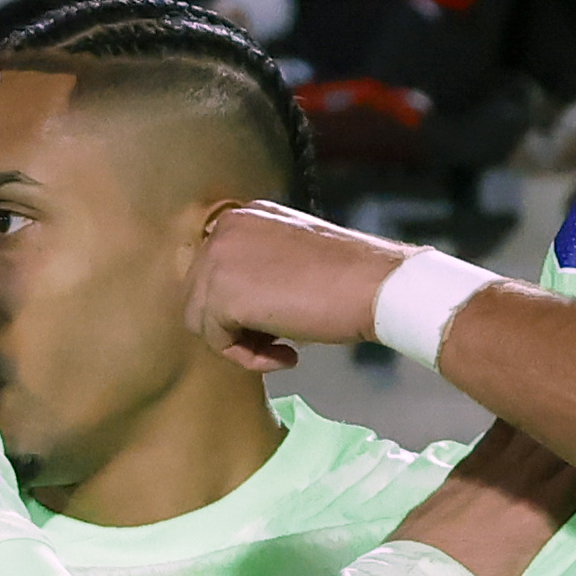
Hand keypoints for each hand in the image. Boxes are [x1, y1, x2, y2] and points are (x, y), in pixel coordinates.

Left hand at [190, 195, 418, 364]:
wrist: (375, 284)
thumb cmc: (349, 277)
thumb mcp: (291, 257)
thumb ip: (257, 268)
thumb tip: (234, 306)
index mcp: (244, 217)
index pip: (214, 271)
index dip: (237, 305)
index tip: (271, 319)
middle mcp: (225, 230)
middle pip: (200, 295)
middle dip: (234, 325)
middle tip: (276, 339)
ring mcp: (218, 259)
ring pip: (201, 321)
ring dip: (240, 343)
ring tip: (281, 348)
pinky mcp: (222, 294)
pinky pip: (217, 342)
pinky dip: (248, 358)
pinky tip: (286, 354)